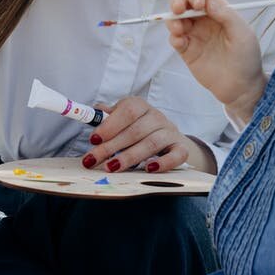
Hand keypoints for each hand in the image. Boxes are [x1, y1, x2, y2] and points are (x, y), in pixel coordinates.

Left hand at [82, 97, 207, 173]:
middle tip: (93, 159)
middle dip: (111, 146)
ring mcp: (170, 132)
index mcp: (140, 106)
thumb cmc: (139, 129)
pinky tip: (148, 169)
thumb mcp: (123, 120)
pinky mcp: (181, 149)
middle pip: (136, 130)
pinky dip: (163, 162)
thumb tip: (93, 112)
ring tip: (112, 167)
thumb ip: (108, 117)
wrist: (170, 139)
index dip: (110, 125)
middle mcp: (157, 117)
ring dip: (130, 156)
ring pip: (152, 143)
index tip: (93, 139)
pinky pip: (177, 155)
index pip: (128, 110)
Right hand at [166, 0, 265, 124]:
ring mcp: (195, 36)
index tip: (197, 5)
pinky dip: (174, 38)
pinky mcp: (188, 52)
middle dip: (178, 2)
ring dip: (173, 20)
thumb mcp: (243, 34)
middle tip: (178, 9)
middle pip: (185, 4)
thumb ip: (227, 15)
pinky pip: (175, 40)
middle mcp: (205, 22)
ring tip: (178, 29)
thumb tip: (209, 2)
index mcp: (220, 13)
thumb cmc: (247, 59)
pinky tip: (181, 42)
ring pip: (176, 20)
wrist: (241, 88)